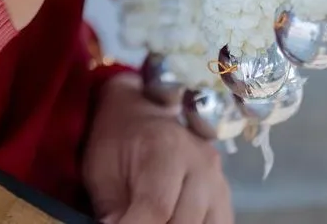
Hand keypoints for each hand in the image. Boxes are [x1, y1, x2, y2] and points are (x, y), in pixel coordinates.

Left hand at [82, 76, 233, 223]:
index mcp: (167, 147)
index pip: (156, 207)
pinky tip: (169, 221)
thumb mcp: (102, 170)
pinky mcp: (225, 198)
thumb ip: (112, 208)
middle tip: (130, 220)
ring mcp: (219, 182)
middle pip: (182, 223)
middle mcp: (201, 163)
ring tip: (150, 219)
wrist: (139, 114)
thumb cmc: (116, 140)